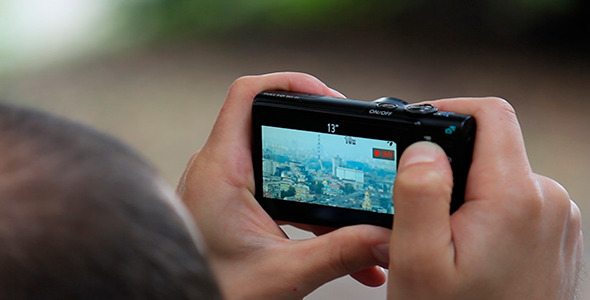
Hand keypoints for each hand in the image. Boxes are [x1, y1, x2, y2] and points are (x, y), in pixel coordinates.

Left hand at [177, 72, 390, 299]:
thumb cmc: (210, 290)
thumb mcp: (282, 273)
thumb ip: (340, 255)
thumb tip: (384, 238)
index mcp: (221, 170)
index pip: (248, 94)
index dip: (289, 82)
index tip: (327, 95)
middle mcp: (219, 169)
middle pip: (272, 125)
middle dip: (317, 137)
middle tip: (348, 147)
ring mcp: (224, 186)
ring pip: (278, 163)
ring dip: (316, 184)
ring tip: (350, 206)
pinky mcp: (231, 204)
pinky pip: (274, 190)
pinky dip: (304, 206)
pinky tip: (332, 236)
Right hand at [388, 98, 582, 298]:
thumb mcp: (419, 261)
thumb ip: (419, 194)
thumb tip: (423, 147)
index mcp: (516, 198)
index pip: (492, 115)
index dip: (450, 108)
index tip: (420, 125)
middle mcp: (549, 202)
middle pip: (492, 148)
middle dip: (450, 165)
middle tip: (420, 207)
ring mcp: (558, 221)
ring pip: (501, 178)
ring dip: (466, 194)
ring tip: (445, 240)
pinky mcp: (557, 237)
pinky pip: (516, 203)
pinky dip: (486, 213)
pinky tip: (470, 251)